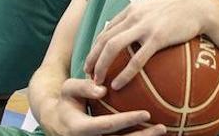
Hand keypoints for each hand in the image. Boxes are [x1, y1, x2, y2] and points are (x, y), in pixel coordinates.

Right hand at [44, 78, 164, 135]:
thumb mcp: (68, 89)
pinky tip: (153, 134)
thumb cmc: (66, 101)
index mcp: (79, 128)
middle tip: (161, 127)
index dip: (126, 121)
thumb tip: (103, 89)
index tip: (146, 113)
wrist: (56, 122)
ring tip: (162, 130)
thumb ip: (83, 87)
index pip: (106, 126)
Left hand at [84, 0, 215, 90]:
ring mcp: (145, 26)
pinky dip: (124, 73)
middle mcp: (134, 16)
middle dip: (92, 57)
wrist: (201, 5)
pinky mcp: (157, 37)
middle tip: (87, 74)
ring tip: (96, 81)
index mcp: (133, 9)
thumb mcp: (157, 5)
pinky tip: (118, 84)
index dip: (96, 46)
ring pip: (112, 47)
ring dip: (101, 65)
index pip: (107, 29)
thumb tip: (136, 31)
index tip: (93, 60)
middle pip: (104, 38)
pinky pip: (136, 59)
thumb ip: (143, 16)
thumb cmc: (182, 7)